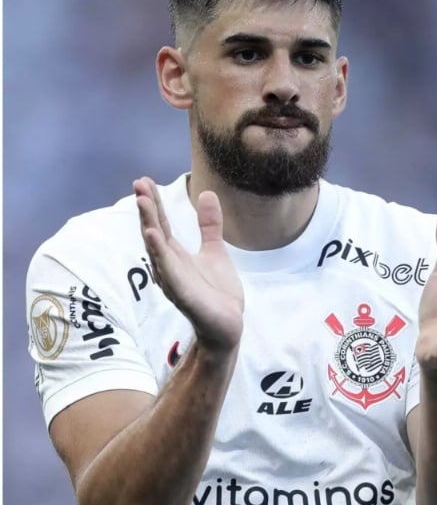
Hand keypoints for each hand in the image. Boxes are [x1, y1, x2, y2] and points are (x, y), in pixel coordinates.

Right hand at [134, 177, 243, 350]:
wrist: (228, 324)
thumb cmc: (216, 291)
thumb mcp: (215, 251)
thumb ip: (209, 225)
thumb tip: (207, 194)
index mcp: (175, 255)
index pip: (161, 224)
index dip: (153, 203)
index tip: (144, 180)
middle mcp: (169, 265)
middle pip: (154, 232)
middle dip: (146, 208)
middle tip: (139, 183)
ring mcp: (173, 280)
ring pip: (157, 249)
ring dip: (149, 225)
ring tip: (142, 201)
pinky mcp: (183, 294)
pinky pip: (168, 272)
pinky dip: (160, 254)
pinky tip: (154, 236)